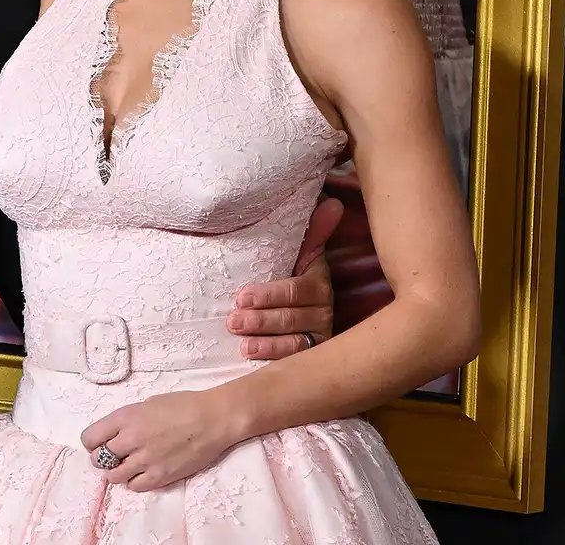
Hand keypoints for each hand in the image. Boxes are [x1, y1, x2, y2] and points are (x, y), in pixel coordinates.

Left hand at [81, 389, 240, 491]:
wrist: (213, 418)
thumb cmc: (183, 405)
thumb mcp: (148, 404)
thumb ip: (128, 420)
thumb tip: (116, 434)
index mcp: (125, 417)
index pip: (90, 437)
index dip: (92, 443)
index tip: (98, 444)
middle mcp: (131, 439)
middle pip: (99, 459)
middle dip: (103, 459)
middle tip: (114, 457)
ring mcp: (145, 459)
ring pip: (114, 476)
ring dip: (117, 473)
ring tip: (128, 466)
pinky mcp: (160, 476)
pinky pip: (135, 486)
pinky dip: (135, 482)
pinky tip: (143, 472)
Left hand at [227, 194, 342, 359]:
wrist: (294, 308)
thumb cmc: (290, 276)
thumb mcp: (300, 254)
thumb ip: (312, 231)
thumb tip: (332, 203)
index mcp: (319, 284)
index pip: (296, 291)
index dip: (269, 295)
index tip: (241, 296)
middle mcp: (323, 312)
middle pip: (292, 319)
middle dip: (261, 320)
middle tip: (233, 320)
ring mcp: (318, 338)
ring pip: (293, 343)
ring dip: (265, 343)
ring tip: (241, 342)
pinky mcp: (311, 358)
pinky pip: (293, 362)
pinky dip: (273, 360)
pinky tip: (252, 359)